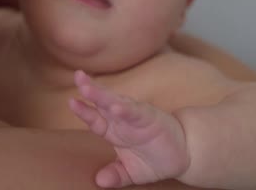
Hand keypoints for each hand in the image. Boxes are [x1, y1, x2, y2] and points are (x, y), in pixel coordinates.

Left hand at [69, 71, 189, 187]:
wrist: (184, 155)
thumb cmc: (156, 159)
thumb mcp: (132, 172)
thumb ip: (116, 175)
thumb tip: (100, 181)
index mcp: (114, 131)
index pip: (95, 119)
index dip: (83, 111)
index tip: (71, 101)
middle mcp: (122, 120)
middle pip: (102, 103)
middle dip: (89, 90)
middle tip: (78, 77)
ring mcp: (136, 116)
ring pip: (116, 102)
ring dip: (102, 95)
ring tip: (87, 88)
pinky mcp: (150, 118)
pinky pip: (136, 112)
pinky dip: (126, 109)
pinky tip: (115, 107)